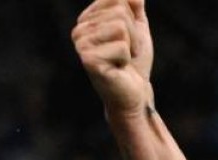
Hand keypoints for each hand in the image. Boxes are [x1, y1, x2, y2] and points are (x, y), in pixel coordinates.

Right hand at [72, 0, 154, 117]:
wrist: (134, 93)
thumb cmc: (134, 62)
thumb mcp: (137, 28)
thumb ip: (134, 6)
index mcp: (87, 19)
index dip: (132, 19)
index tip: (128, 38)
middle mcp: (80, 29)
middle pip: (120, 11)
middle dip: (134, 34)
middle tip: (128, 52)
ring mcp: (81, 44)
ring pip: (121, 27)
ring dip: (132, 46)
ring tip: (124, 60)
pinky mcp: (89, 59)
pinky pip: (122, 46)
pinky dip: (127, 59)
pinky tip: (119, 68)